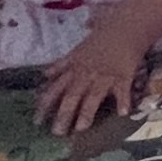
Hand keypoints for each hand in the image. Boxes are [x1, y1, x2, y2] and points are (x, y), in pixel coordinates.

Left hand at [39, 19, 147, 135]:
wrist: (125, 27)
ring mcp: (105, 75)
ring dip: (87, 112)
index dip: (45, 105)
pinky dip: (123, 101)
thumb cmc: (101, 37)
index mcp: (74, 67)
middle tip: (57, 133)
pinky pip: (122, 90)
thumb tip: (45, 74)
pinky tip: (122, 113)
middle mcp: (86, 73)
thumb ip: (61, 65)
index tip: (37, 122)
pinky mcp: (123, 75)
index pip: (55, 88)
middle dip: (64, 115)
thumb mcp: (76, 50)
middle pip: (72, 96)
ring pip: (93, 96)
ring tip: (81, 128)